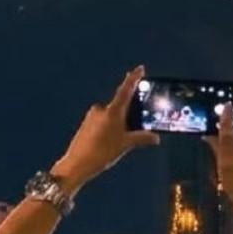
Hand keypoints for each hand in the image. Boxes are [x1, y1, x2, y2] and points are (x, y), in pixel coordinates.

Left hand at [54, 67, 158, 190]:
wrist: (76, 164)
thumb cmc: (101, 153)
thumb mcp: (126, 145)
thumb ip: (142, 138)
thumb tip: (156, 137)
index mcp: (113, 111)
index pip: (126, 90)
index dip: (134, 78)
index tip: (140, 68)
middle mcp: (101, 109)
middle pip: (120, 106)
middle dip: (129, 113)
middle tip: (136, 126)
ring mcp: (92, 116)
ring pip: (111, 115)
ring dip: (118, 123)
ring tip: (120, 141)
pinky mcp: (86, 124)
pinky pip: (102, 121)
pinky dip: (109, 128)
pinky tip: (109, 142)